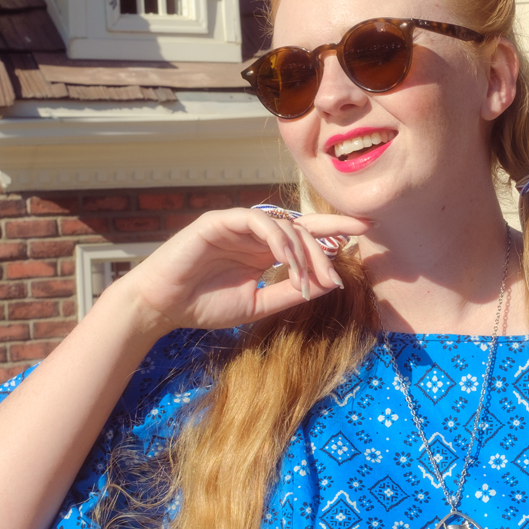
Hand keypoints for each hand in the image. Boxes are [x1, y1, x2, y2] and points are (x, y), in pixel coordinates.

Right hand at [108, 208, 368, 333]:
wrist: (162, 308)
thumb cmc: (203, 306)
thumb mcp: (257, 305)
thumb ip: (289, 292)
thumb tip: (329, 283)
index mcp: (263, 250)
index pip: (305, 234)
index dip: (335, 227)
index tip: (367, 227)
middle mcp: (253, 233)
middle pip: (300, 229)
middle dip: (324, 248)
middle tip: (336, 275)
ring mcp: (236, 224)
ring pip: (282, 224)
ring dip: (302, 250)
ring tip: (309, 278)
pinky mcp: (218, 220)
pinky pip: (256, 221)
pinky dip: (276, 238)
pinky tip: (286, 259)